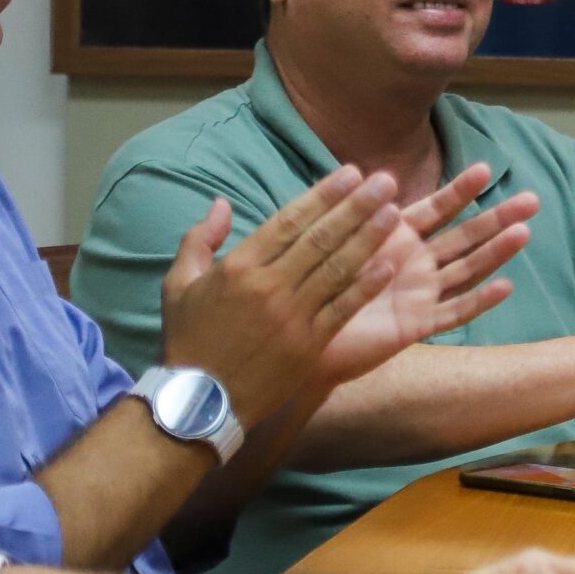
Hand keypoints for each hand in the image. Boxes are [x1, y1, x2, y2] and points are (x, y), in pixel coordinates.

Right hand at [159, 168, 403, 424]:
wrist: (199, 400)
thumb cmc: (189, 339)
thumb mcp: (179, 284)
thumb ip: (199, 239)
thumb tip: (220, 202)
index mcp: (238, 267)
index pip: (289, 221)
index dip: (323, 195)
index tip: (350, 173)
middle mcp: (268, 287)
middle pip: (320, 238)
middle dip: (357, 206)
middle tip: (387, 181)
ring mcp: (291, 316)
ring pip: (337, 269)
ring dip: (369, 238)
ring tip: (395, 213)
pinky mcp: (309, 344)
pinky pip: (343, 309)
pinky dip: (365, 286)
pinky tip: (389, 265)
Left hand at [309, 163, 536, 393]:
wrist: (298, 336)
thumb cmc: (311, 284)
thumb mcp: (329, 239)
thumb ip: (352, 212)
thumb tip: (378, 178)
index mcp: (397, 239)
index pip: (436, 208)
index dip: (460, 190)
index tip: (484, 169)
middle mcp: (417, 263)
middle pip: (466, 236)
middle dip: (498, 217)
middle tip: (533, 200)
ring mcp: (421, 294)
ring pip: (468, 269)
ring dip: (497, 251)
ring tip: (524, 232)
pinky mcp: (417, 324)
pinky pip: (453, 312)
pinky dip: (479, 301)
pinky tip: (505, 286)